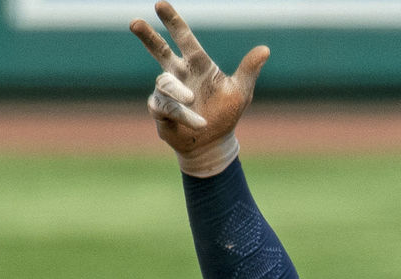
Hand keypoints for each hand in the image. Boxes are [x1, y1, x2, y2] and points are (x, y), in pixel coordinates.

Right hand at [130, 1, 268, 173]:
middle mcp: (179, 74)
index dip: (173, 22)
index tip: (160, 4)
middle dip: (148, 36)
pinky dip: (183, 115)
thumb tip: (265, 49)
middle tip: (134, 22)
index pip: (184, 38)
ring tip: (200, 113)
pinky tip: (198, 123)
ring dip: (182, 96)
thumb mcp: (241, 91)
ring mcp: (167, 92)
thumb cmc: (226, 113)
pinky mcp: (160, 109)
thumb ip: (249, 69)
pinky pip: (166, 107)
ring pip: (166, 84)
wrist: (213, 143)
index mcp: (197, 65)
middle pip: (159, 50)